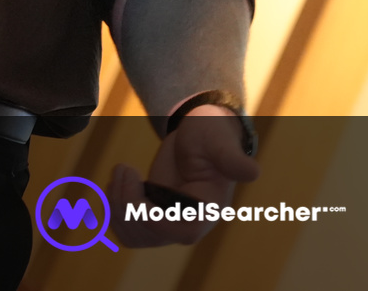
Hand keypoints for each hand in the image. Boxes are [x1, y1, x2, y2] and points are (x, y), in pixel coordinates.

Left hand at [107, 107, 260, 246]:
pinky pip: (126, 229)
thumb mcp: (219, 141)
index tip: (137, 184)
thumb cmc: (211, 133)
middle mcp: (189, 223)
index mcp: (208, 209)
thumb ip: (232, 158)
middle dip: (128, 203)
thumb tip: (253, 172)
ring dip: (117, 206)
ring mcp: (168, 222)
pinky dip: (114, 209)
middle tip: (124, 167)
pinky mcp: (151, 216)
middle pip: (150, 235)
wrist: (196, 132)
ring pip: (133, 235)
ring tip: (122, 171)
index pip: (182, 232)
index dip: (154, 218)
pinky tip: (118, 182)